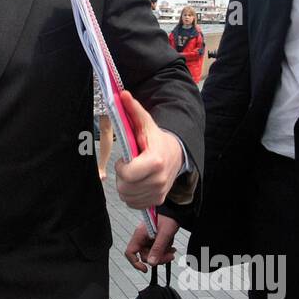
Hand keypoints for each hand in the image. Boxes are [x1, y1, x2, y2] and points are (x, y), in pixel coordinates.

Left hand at [114, 89, 183, 210]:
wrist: (177, 154)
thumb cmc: (156, 139)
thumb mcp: (145, 123)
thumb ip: (133, 110)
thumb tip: (121, 94)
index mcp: (155, 162)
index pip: (127, 174)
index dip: (122, 167)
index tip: (126, 159)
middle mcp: (159, 180)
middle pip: (125, 187)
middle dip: (122, 176)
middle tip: (129, 165)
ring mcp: (159, 192)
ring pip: (127, 197)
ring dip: (126, 186)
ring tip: (134, 173)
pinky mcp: (158, 200)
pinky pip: (134, 203)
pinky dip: (131, 195)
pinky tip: (138, 182)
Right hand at [123, 217, 180, 272]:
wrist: (174, 212)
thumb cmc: (168, 218)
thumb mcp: (164, 234)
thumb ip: (157, 248)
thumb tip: (151, 263)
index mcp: (139, 234)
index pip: (130, 252)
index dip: (135, 263)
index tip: (145, 269)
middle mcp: (141, 238)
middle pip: (144, 256)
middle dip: (158, 259)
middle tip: (170, 256)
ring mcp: (147, 240)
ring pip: (152, 255)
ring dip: (163, 256)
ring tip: (172, 250)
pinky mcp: (153, 241)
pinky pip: (156, 251)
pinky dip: (164, 252)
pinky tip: (171, 248)